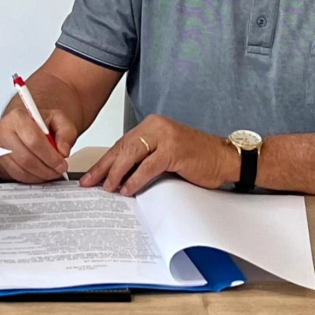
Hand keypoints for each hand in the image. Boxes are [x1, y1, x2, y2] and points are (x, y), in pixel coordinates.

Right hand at [0, 99, 78, 182]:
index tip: (61, 163)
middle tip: (58, 171)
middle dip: (46, 169)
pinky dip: (30, 179)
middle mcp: (2, 132)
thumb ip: (66, 132)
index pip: (34, 141)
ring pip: (20, 171)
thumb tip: (63, 150)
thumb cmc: (39, 122)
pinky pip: (14, 177)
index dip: (50, 156)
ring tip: (50, 172)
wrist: (26, 123)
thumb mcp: (59, 119)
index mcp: (17, 117)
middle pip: (26, 159)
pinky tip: (39, 173)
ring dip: (39, 176)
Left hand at [81, 115, 237, 195]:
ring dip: (116, 173)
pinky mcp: (174, 150)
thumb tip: (118, 175)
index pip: (121, 144)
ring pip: (132, 155)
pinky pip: (148, 166)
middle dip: (104, 167)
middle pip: (122, 148)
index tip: (91, 175)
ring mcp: (166, 137)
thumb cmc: (197, 158)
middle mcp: (157, 127)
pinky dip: (136, 179)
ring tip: (107, 187)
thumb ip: (144, 158)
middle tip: (90, 182)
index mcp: (152, 126)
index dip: (104, 160)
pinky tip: (128, 189)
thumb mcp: (165, 153)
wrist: (225, 158)